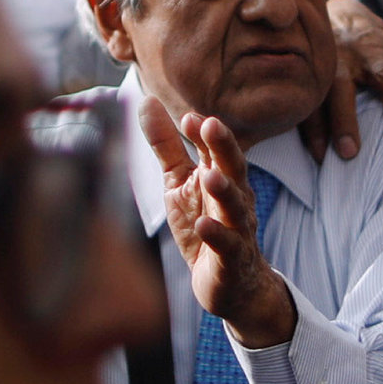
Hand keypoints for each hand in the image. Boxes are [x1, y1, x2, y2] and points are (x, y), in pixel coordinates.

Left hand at [141, 99, 293, 348]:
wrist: (231, 283)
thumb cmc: (204, 225)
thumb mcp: (180, 183)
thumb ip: (166, 145)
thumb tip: (145, 100)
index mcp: (221, 176)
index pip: (215, 148)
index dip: (204, 133)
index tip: (188, 117)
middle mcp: (235, 198)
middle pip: (233, 167)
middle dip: (222, 147)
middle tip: (211, 125)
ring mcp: (237, 228)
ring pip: (235, 205)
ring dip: (224, 190)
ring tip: (210, 176)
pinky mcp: (232, 258)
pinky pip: (228, 245)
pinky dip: (217, 235)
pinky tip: (204, 225)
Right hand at [302, 0, 382, 161]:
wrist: (333, 7)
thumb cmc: (367, 39)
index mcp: (371, 52)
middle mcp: (342, 57)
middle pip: (342, 87)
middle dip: (345, 120)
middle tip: (350, 153)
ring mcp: (316, 63)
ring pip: (312, 94)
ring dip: (316, 127)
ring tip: (322, 157)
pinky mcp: (299, 71)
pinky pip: (295, 95)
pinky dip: (297, 121)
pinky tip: (303, 144)